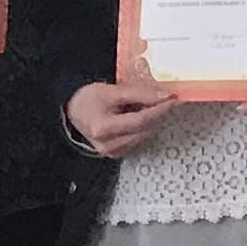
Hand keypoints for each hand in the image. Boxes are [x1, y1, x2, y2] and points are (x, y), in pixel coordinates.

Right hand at [64, 80, 178, 158]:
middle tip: (163, 98)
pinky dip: (142, 128)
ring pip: (143, 136)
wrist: (74, 111)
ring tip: (144, 106)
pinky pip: (137, 140)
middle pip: (143, 129)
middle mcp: (107, 145)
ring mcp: (111, 152)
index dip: (158, 109)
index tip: (172, 98)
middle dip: (156, 114)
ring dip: (150, 121)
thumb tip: (166, 96)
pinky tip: (136, 117)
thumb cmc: (91, 99)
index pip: (140, 120)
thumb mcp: (113, 91)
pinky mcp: (116, 154)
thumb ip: (139, 93)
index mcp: (103, 128)